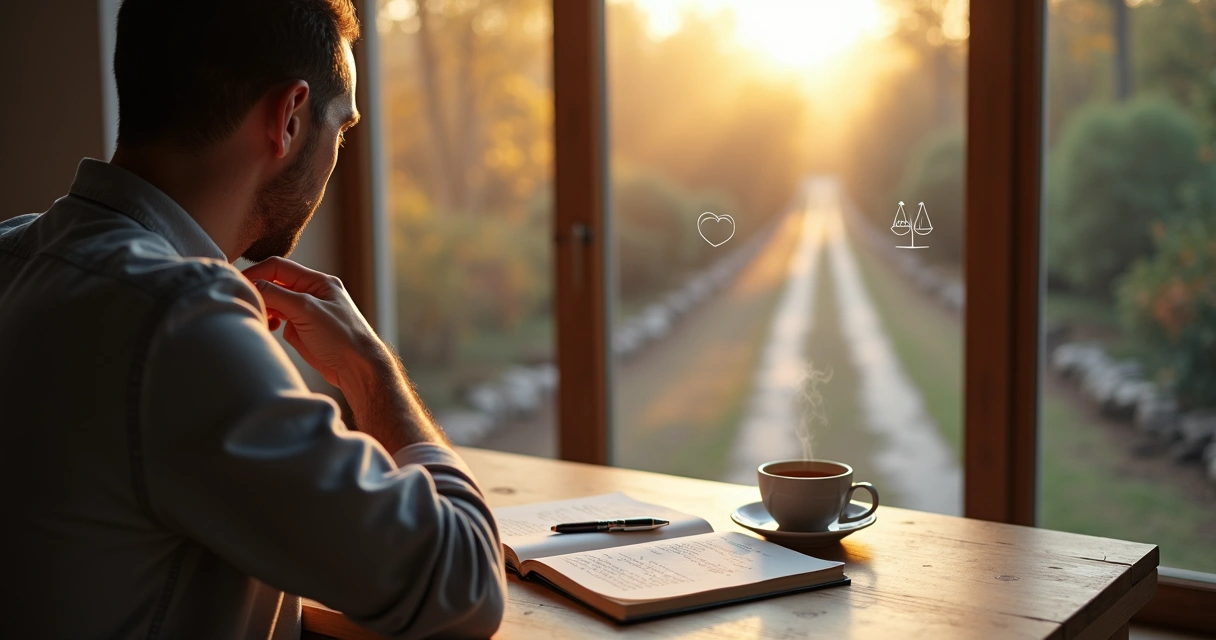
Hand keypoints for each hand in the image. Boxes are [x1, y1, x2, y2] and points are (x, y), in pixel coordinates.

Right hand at [241, 257, 385, 390]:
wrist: (358, 369)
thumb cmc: (342, 337)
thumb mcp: (307, 310)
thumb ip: (277, 295)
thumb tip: (250, 286)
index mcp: (317, 281)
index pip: (278, 268)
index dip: (256, 273)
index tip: (236, 284)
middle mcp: (311, 294)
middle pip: (274, 284)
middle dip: (258, 292)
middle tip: (243, 304)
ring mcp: (306, 313)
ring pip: (274, 303)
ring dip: (263, 308)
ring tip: (258, 318)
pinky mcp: (302, 330)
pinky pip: (279, 320)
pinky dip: (270, 322)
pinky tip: (269, 328)